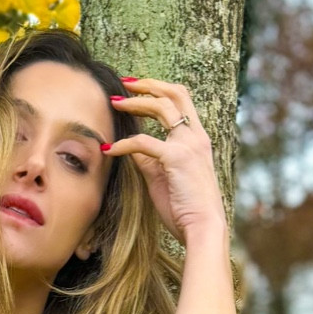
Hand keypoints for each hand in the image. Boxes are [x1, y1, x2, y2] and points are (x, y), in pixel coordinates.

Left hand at [104, 78, 226, 243]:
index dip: (159, 89)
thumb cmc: (185, 209)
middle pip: (174, 94)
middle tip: (124, 85)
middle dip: (148, 84)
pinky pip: (143, 142)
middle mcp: (196, 137)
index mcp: (197, 139)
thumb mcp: (164, 179)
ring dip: (135, 103)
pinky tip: (110, 149)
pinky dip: (124, 144)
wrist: (202, 228)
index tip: (137, 89)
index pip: (182, 100)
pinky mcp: (176, 158)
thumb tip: (131, 149)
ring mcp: (188, 145)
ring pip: (161, 108)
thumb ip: (150, 160)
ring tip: (114, 104)